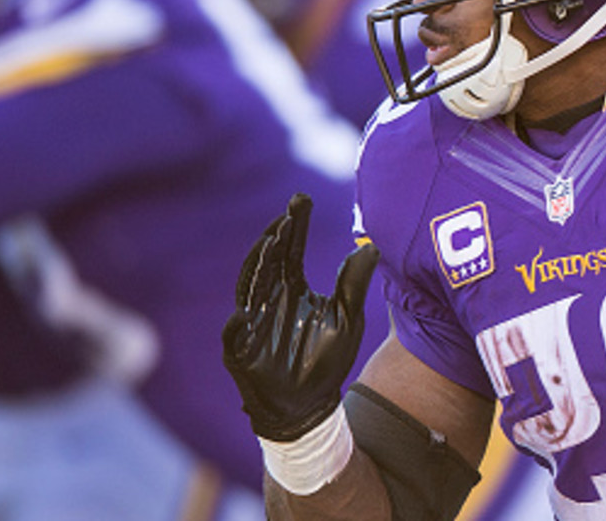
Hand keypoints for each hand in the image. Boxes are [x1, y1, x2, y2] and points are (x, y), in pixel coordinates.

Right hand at [222, 193, 379, 441]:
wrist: (310, 406)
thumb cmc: (327, 360)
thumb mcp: (348, 318)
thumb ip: (354, 283)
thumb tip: (370, 246)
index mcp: (291, 287)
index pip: (289, 249)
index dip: (293, 224)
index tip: (300, 198)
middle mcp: (268, 299)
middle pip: (267, 261)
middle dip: (275, 237)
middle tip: (287, 216)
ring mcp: (252, 323)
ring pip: (249, 288)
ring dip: (258, 267)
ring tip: (273, 244)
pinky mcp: (241, 351)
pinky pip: (235, 334)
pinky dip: (239, 322)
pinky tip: (245, 311)